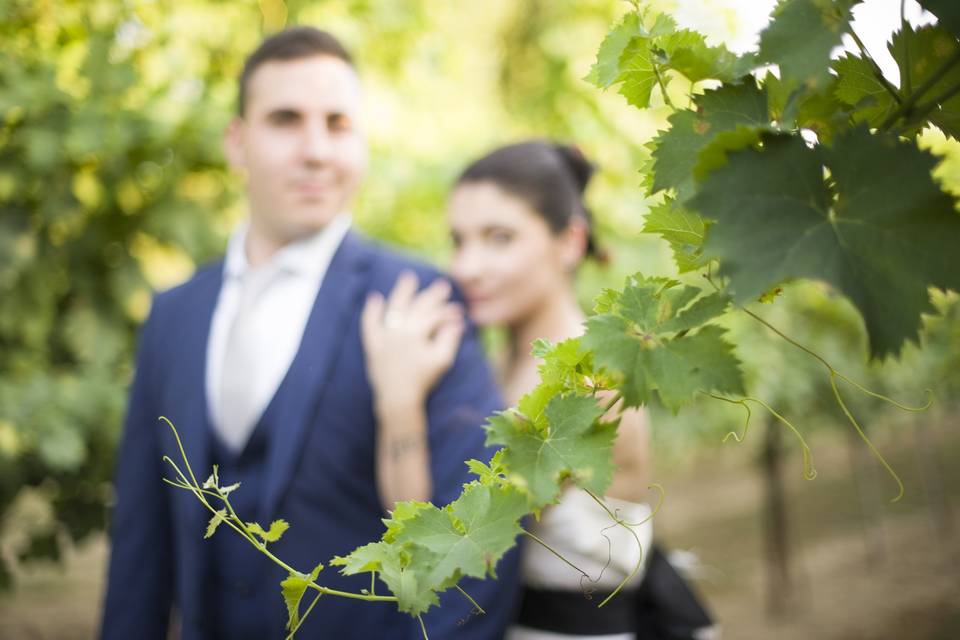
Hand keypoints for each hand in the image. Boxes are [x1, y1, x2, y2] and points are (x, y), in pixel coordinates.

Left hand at [361, 271, 465, 409]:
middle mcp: (398, 330)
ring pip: (394, 308)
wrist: (398, 398)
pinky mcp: (374, 345)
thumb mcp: (442, 360)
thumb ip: (449, 339)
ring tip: (408, 277)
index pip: (434, 315)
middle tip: (443, 286)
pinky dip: (371, 311)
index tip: (459, 312)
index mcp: (416, 332)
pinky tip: (375, 298)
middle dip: (432, 296)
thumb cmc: (423, 380)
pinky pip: (369, 325)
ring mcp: (384, 336)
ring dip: (402, 292)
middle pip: (417, 306)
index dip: (448, 312)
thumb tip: (457, 323)